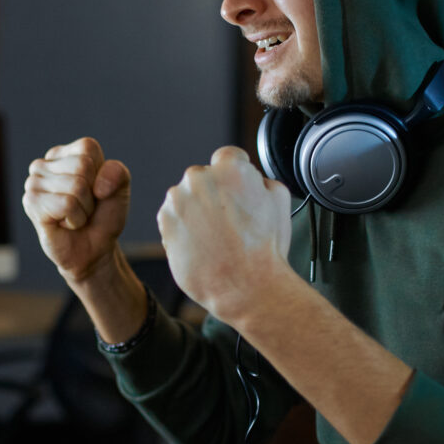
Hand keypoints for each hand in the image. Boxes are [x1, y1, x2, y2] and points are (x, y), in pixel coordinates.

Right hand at [22, 137, 130, 284]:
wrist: (93, 250)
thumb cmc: (102, 217)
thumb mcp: (119, 190)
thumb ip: (118, 173)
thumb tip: (98, 185)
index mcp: (64, 154)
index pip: (88, 148)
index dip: (101, 174)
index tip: (96, 191)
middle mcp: (44, 164)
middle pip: (82, 166)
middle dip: (92, 194)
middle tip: (84, 207)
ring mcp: (33, 183)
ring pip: (76, 186)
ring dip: (84, 209)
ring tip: (74, 216)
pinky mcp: (31, 203)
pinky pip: (67, 204)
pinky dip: (75, 218)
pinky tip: (65, 224)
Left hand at [157, 146, 292, 324]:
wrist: (244, 286)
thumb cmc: (264, 247)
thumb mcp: (279, 200)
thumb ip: (262, 179)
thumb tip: (252, 178)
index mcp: (229, 167)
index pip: (229, 158)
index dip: (237, 177)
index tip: (239, 193)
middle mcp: (198, 178)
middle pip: (205, 177)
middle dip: (214, 194)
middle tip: (230, 221)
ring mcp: (178, 200)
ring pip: (186, 197)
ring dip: (197, 210)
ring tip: (217, 237)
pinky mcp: (164, 223)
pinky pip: (174, 218)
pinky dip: (184, 228)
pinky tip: (203, 245)